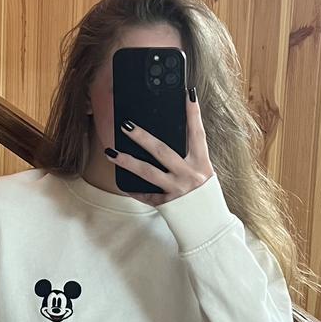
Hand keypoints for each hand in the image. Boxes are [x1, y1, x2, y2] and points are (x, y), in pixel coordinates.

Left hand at [105, 87, 213, 206]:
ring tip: (111, 152)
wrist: (210, 227)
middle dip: (143, 137)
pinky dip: (134, 189)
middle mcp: (189, 175)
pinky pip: (146, 195)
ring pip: (147, 172)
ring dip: (127, 161)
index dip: (193, 113)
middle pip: (162, 151)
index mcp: (202, 164)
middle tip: (126, 125)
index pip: (198, 133)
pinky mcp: (166, 205)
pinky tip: (121, 182)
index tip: (187, 94)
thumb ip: (189, 159)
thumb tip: (164, 144)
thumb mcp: (204, 174)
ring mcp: (177, 190)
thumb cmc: (205, 197)